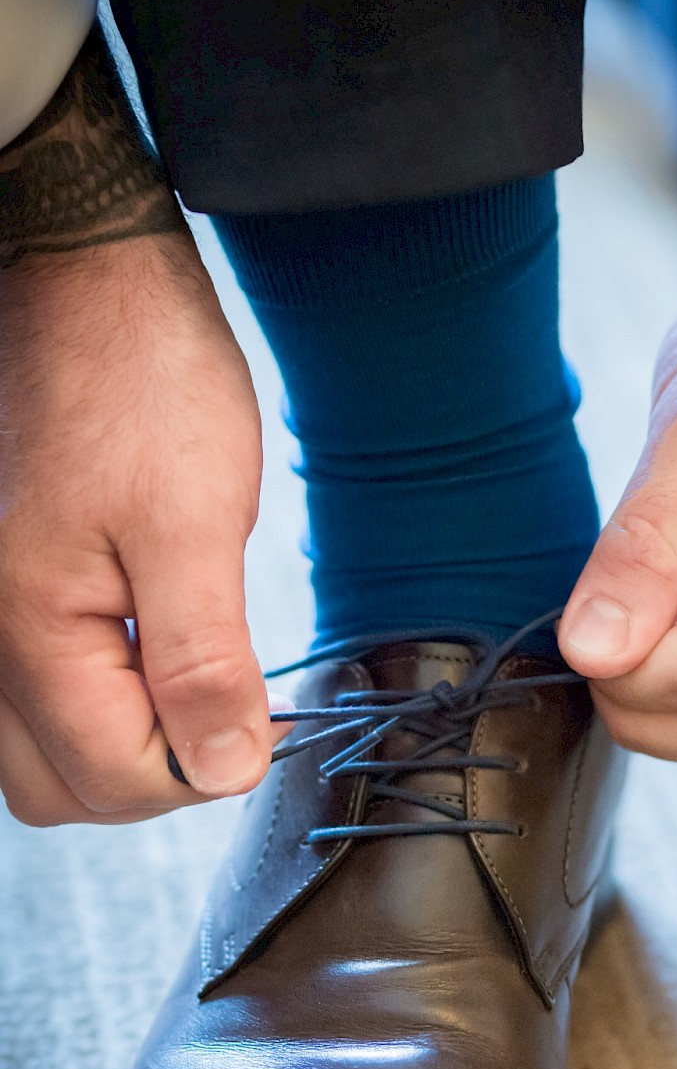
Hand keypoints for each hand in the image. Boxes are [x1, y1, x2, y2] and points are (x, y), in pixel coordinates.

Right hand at [0, 233, 288, 824]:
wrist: (85, 280)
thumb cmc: (142, 378)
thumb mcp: (197, 524)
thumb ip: (204, 662)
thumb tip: (225, 770)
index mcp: (27, 625)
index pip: (113, 777)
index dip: (200, 770)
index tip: (259, 723)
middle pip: (60, 788)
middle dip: (153, 775)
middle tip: (224, 711)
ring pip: (34, 756)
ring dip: (117, 749)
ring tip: (186, 683)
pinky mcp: (1, 592)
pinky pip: (27, 702)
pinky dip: (90, 708)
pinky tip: (143, 660)